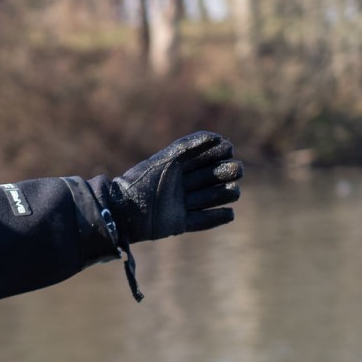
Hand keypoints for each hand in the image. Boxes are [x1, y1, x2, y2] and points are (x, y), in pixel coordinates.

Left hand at [109, 131, 242, 242]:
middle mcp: (180, 186)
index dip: (217, 153)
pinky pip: (202, 221)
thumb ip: (189, 146)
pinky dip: (217, 218)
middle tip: (237, 169)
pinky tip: (230, 213)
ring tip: (234, 191)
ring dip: (224, 194)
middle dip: (225, 172)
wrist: (125, 210)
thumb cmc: (143, 181)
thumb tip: (218, 137)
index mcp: (176, 168)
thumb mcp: (166, 161)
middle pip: (210, 178)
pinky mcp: (179, 224)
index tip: (229, 148)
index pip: (203, 159)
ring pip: (210, 198)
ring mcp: (181, 205)